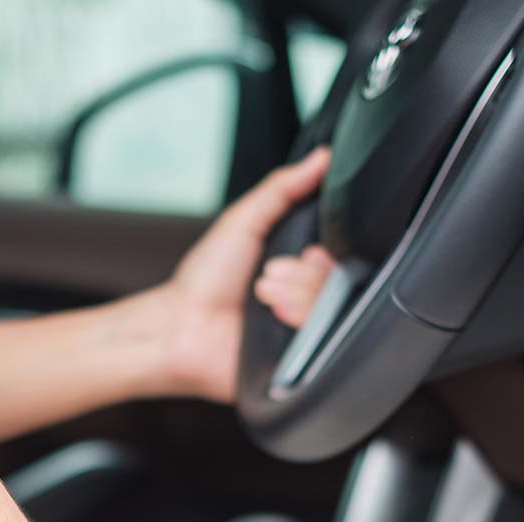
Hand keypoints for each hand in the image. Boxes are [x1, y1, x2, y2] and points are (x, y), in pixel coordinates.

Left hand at [156, 148, 337, 403]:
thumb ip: (283, 188)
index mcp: (297, 269)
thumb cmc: (204, 281)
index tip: (300, 251)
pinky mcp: (303, 362)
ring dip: (297, 295)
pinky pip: (328, 339)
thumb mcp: (244, 221)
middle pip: (341, 279)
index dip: (325, 250)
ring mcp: (305, 331)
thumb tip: (321, 157)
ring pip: (335, 306)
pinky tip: (275, 318)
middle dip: (303, 273)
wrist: (182, 330)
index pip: (340, 254)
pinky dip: (301, 320)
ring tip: (265, 300)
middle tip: (267, 277)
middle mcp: (305, 299)